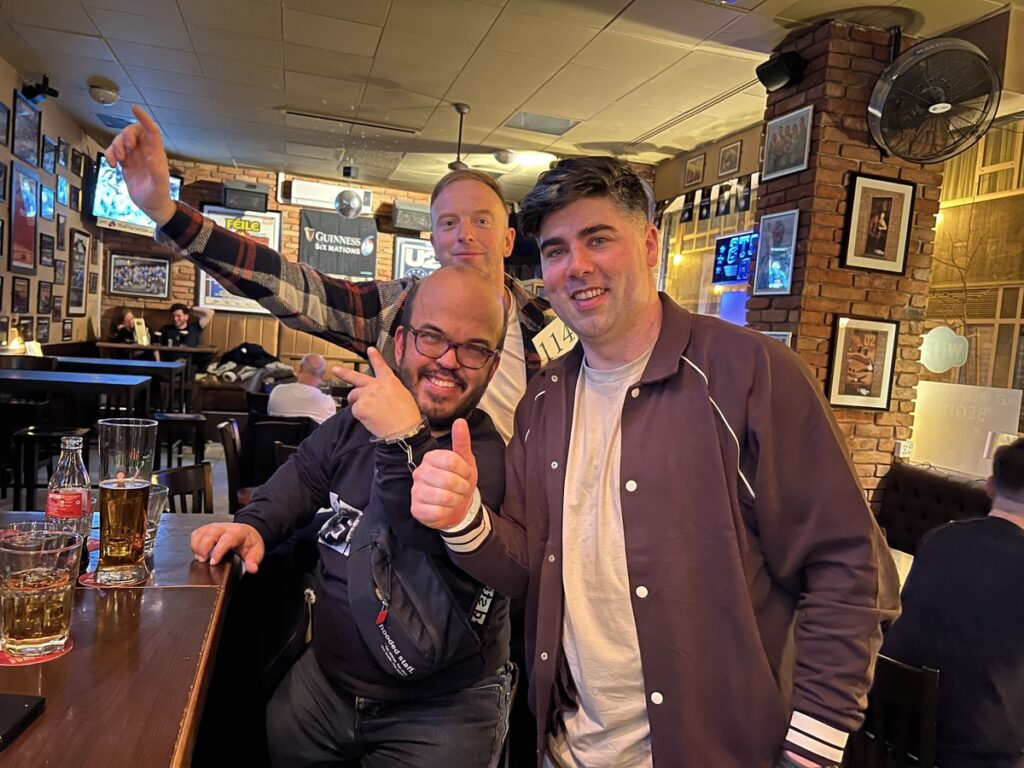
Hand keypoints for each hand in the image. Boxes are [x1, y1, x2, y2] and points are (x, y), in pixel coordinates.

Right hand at [103, 105, 176, 226]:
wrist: (152, 206)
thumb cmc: (159, 196)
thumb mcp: (159, 185)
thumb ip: (157, 171)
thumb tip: (150, 157)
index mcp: (156, 153)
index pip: (151, 130)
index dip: (144, 118)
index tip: (134, 108)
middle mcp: (146, 151)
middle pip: (133, 131)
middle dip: (125, 136)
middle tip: (126, 149)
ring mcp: (135, 156)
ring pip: (121, 140)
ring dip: (116, 146)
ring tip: (117, 161)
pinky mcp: (126, 162)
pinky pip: (114, 151)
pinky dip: (110, 154)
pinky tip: (112, 165)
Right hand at [190, 522, 264, 572]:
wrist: (247, 532)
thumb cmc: (249, 542)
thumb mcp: (256, 551)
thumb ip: (254, 560)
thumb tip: (252, 568)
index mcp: (237, 532)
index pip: (226, 540)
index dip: (218, 551)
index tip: (213, 562)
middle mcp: (224, 528)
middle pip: (209, 534)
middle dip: (203, 548)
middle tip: (203, 561)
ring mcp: (214, 527)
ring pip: (200, 533)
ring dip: (196, 546)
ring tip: (200, 558)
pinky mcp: (206, 529)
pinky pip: (196, 534)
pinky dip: (194, 544)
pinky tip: (198, 552)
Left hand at [332, 347, 420, 438]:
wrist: (404, 430)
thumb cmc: (407, 417)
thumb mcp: (404, 396)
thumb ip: (389, 390)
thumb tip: (382, 393)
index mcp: (390, 381)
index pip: (381, 366)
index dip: (375, 357)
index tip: (370, 350)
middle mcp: (376, 385)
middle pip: (356, 377)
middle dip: (344, 373)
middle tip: (336, 370)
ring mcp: (367, 395)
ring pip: (353, 396)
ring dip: (356, 403)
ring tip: (368, 413)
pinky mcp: (360, 406)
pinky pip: (354, 411)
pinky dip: (360, 416)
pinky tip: (370, 420)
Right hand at [411, 418, 477, 528]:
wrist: (457, 508)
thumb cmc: (460, 481)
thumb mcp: (466, 461)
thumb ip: (462, 441)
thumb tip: (460, 420)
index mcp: (431, 458)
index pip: (452, 460)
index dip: (465, 471)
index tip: (465, 475)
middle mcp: (419, 472)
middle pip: (449, 480)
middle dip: (462, 487)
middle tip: (460, 489)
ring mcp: (415, 491)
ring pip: (444, 497)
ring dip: (456, 500)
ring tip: (454, 498)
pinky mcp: (416, 509)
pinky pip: (437, 512)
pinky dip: (447, 512)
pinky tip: (445, 509)